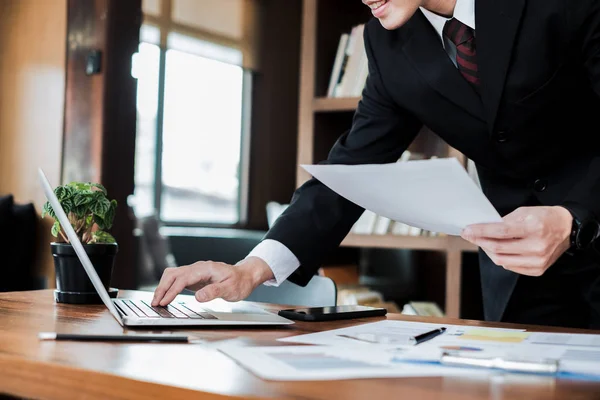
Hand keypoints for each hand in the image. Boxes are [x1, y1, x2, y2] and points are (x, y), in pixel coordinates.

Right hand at [151, 257, 273, 305]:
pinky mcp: (194, 277)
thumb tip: (198, 297)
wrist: (244, 276)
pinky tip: (165, 297)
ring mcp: (195, 272)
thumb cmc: (239, 282)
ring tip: (157, 301)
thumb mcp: (231, 289)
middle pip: (173, 274)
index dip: (172, 290)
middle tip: (155, 303)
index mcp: (205, 269)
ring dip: (163, 287)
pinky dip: (168, 287)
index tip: (165, 301)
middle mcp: (198, 268)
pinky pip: (177, 279)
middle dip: (162, 288)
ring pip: (172, 275)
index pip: (183, 278)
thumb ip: (214, 292)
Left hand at [461, 206, 572, 275]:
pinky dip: (500, 258)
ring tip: (482, 242)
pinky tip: (497, 250)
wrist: (566, 229)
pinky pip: (510, 267)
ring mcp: (538, 261)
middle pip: (498, 248)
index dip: (480, 231)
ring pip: (502, 260)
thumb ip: (504, 221)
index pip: (500, 232)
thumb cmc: (544, 218)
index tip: (467, 230)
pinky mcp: (538, 270)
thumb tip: (483, 229)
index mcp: (534, 228)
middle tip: (469, 235)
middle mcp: (537, 247)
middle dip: (479, 241)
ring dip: (488, 251)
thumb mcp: (524, 212)